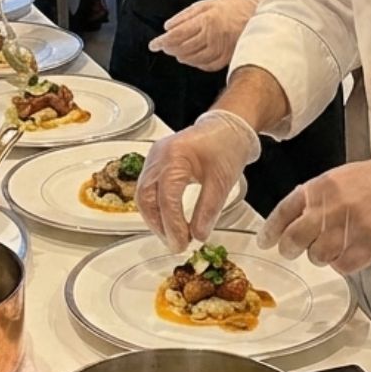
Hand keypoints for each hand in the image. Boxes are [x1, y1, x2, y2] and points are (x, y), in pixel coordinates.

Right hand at [136, 111, 261, 252]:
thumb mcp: (223, 181)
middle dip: (159, 225)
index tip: (183, 244)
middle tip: (176, 244)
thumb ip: (208, 209)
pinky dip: (156, 208)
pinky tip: (169, 221)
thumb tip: (198, 236)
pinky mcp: (156, 163)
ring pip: (143, 195)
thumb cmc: (226, 146)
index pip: (167, 198)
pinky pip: (148, 188)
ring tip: (174, 236)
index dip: (173, 225)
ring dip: (155, 219)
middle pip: (146, 198)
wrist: (227, 127)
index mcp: (175, 156)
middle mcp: (159, 156)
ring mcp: (154, 158)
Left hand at [148, 0, 264, 71]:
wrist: (256, 12)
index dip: (162, 42)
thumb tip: (167, 27)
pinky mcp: (228, 57)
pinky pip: (207, 65)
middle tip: (164, 47)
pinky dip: (196, 63)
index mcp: (205, 20)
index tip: (153, 45)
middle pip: (183, 49)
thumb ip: (184, 16)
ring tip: (176, 52)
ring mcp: (221, 48)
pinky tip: (192, 58)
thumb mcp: (205, 4)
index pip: (176, 35)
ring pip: (194, 59)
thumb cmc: (231, 6)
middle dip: (170, 49)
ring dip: (181, 57)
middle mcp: (212, 36)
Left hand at [257, 151, 370, 273]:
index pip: (285, 211)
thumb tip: (295, 218)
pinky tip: (350, 252)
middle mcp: (332, 206)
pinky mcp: (370, 246)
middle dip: (291, 248)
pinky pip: (342, 265)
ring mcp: (351, 228)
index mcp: (322, 186)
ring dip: (321, 255)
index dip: (271, 230)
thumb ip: (318, 197)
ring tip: (334, 246)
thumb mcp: (342, 177)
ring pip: (318, 255)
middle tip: (294, 250)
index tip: (266, 242)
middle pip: (295, 238)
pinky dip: (342, 264)